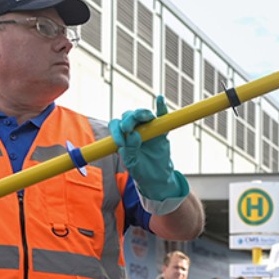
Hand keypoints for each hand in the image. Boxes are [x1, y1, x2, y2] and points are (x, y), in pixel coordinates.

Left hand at [109, 96, 189, 213]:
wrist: (157, 178)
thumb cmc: (141, 170)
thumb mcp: (131, 164)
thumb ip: (129, 151)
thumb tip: (133, 135)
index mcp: (123, 137)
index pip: (116, 126)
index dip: (116, 131)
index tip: (120, 142)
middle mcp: (134, 129)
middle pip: (128, 117)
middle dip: (128, 120)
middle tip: (128, 128)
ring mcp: (148, 128)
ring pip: (142, 115)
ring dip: (142, 113)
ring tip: (146, 116)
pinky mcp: (161, 130)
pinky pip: (161, 116)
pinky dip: (161, 107)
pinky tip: (160, 99)